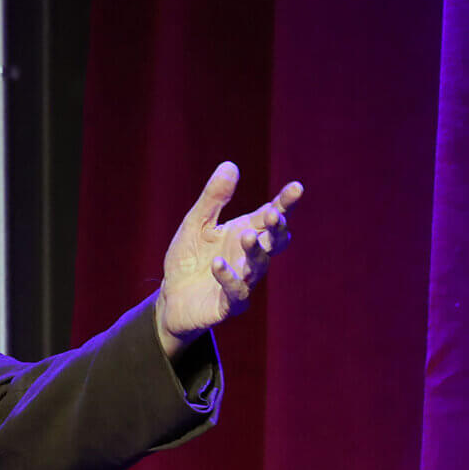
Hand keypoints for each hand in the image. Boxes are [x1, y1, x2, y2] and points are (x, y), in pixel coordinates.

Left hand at [155, 161, 299, 356]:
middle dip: (277, 228)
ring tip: (247, 236)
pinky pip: (236, 291)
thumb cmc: (189, 258)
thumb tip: (230, 165)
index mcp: (246, 232)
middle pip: (274, 241)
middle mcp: (250, 256)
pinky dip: (228, 277)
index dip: (285, 203)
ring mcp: (244, 281)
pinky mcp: (230, 304)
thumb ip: (213, 199)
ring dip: (255, 250)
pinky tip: (218, 264)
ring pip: (259, 265)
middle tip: (275, 214)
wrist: (171, 298)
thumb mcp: (196, 224)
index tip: (296, 188)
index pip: (271, 215)